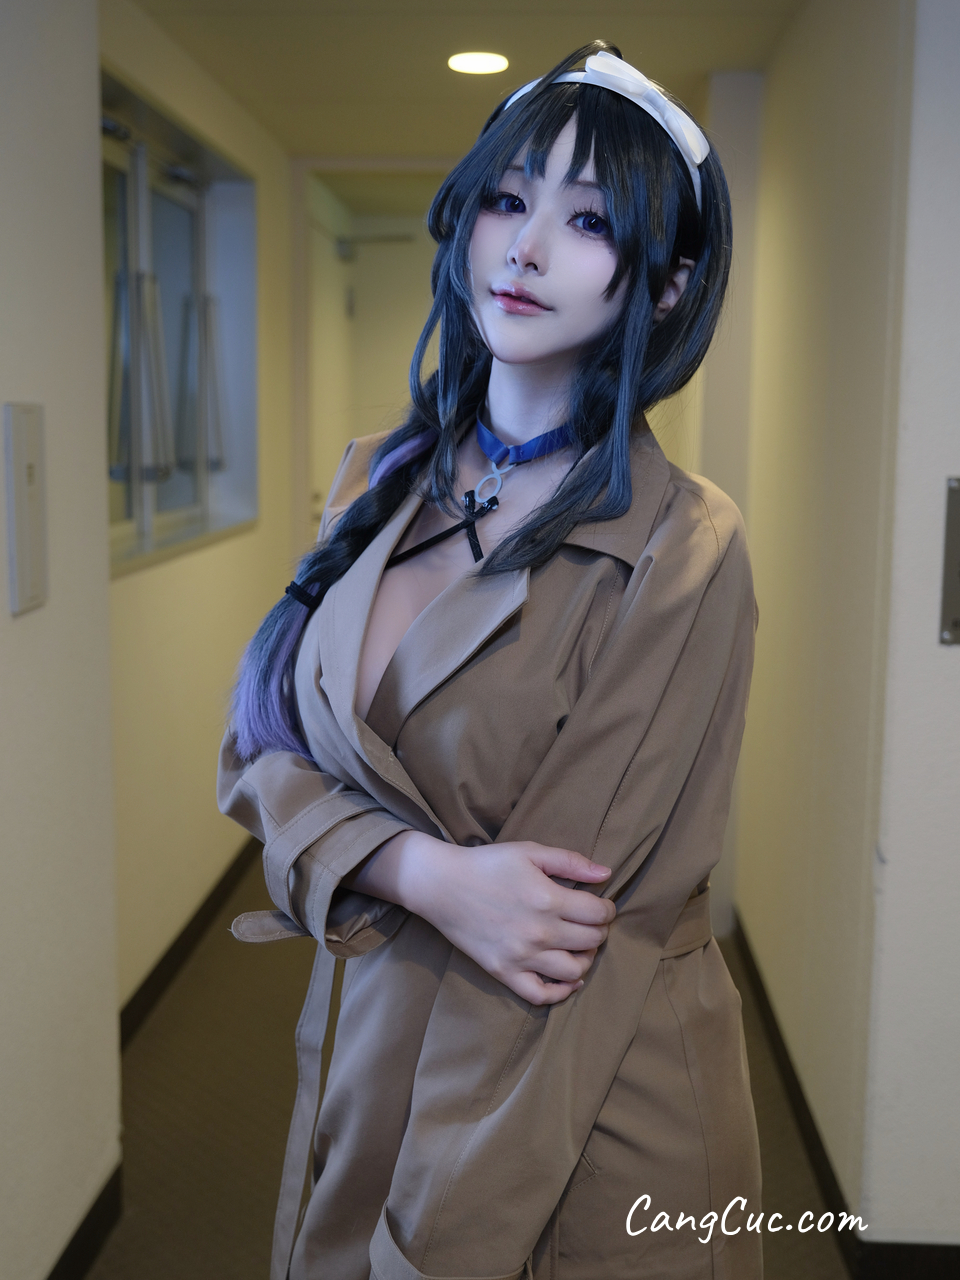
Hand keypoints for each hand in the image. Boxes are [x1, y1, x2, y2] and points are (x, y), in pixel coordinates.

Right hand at [346, 832, 615, 1005]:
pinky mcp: (504, 972)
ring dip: (585, 959)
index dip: (607, 909)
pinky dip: (561, 992)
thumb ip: (571, 862)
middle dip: (599, 931)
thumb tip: (606, 874)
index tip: (602, 906)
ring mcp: (521, 956)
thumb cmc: (488, 864)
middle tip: (591, 923)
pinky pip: (541, 995)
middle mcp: (539, 932)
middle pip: (591, 941)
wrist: (442, 885)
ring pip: (573, 971)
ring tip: (580, 947)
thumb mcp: (530, 852)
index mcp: (549, 899)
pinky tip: (568, 979)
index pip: (598, 914)